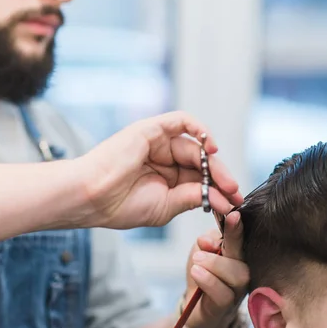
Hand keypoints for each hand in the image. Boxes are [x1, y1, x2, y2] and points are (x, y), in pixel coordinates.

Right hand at [74, 111, 242, 228]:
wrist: (93, 196)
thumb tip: (222, 200)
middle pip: (200, 162)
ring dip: (214, 162)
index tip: (232, 204)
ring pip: (195, 145)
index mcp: (164, 178)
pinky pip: (181, 120)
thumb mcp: (166, 206)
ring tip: (225, 182)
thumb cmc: (121, 204)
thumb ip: (193, 197)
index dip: (217, 189)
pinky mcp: (151, 130)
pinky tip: (211, 147)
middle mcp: (162, 158)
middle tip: (233, 193)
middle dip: (220, 177)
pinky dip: (199, 129)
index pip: (198, 179)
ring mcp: (157, 143)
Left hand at [184, 211, 248, 327]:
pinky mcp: (226, 307)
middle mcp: (243, 271)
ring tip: (196, 262)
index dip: (238, 227)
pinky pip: (223, 294)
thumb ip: (206, 242)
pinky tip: (197, 273)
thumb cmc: (202, 275)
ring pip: (237, 276)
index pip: (243, 238)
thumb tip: (207, 239)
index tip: (233, 215)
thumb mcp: (200, 252)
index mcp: (237, 254)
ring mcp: (237, 290)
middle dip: (227, 245)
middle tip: (202, 246)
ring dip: (214, 265)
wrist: (194, 307)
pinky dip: (209, 281)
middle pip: (244, 258)